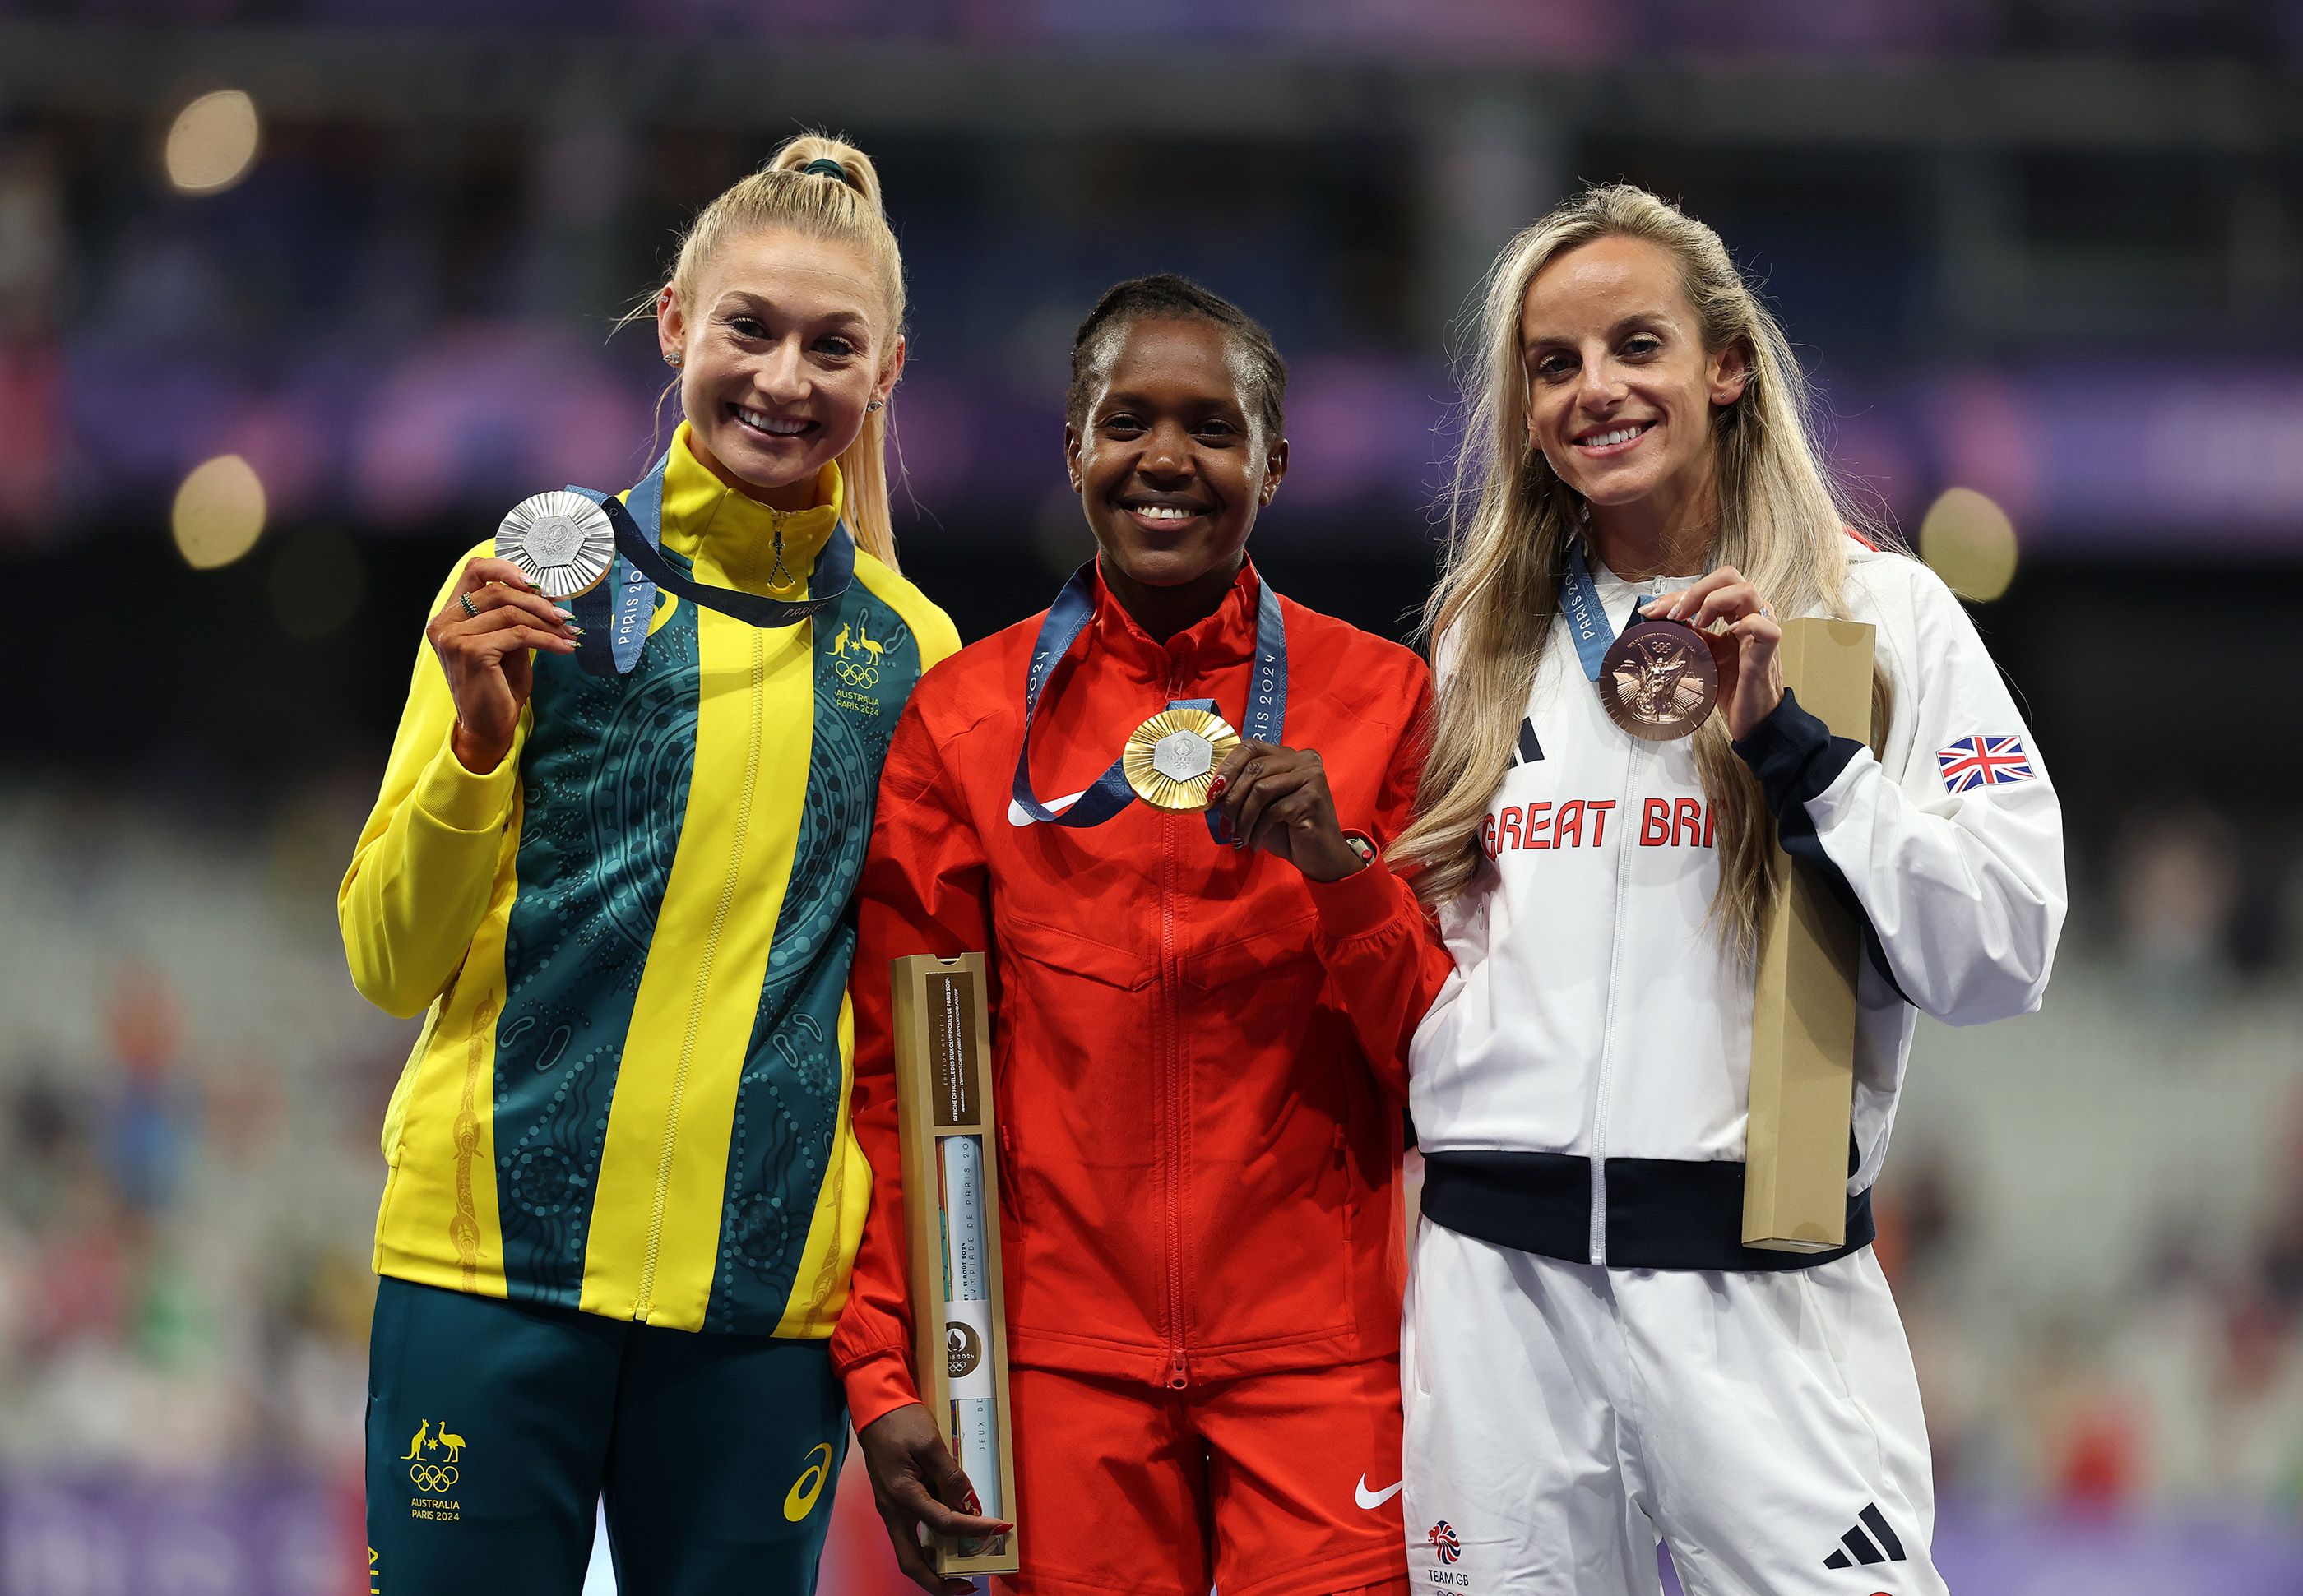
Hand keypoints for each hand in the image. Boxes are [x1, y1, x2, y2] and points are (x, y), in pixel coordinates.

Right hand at [423, 557, 581, 771]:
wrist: (487, 727)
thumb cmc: (497, 686)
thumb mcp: (506, 644)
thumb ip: (514, 617)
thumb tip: (547, 594)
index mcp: (449, 615)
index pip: (474, 571)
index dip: (507, 569)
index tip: (538, 584)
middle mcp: (444, 622)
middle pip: (498, 590)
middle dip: (538, 601)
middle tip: (566, 614)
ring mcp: (454, 637)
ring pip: (511, 612)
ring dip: (547, 621)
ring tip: (569, 632)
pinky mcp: (471, 651)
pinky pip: (518, 635)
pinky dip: (547, 639)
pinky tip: (564, 647)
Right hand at [856, 1403, 1011, 1594]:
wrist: (875, 1408)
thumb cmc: (901, 1421)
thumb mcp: (930, 1442)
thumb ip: (950, 1476)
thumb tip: (970, 1504)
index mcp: (903, 1496)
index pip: (945, 1523)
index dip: (975, 1528)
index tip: (1000, 1527)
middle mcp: (893, 1511)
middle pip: (912, 1563)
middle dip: (938, 1583)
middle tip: (967, 1587)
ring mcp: (891, 1509)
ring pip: (910, 1553)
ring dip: (933, 1568)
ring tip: (960, 1573)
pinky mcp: (894, 1502)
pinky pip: (912, 1535)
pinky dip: (930, 1546)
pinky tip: (949, 1542)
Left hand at [1206, 740, 1363, 880]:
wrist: (1319, 857)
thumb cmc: (1288, 831)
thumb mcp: (1261, 806)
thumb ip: (1242, 790)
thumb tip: (1212, 788)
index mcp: (1289, 755)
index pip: (1252, 746)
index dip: (1228, 766)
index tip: (1213, 791)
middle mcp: (1304, 759)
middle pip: (1254, 768)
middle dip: (1232, 799)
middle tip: (1225, 823)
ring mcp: (1311, 776)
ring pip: (1260, 788)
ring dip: (1243, 817)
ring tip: (1239, 836)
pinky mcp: (1312, 798)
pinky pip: (1273, 810)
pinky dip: (1258, 829)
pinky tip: (1255, 842)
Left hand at [1642, 564, 1781, 740]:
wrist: (1751, 717)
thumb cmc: (1730, 685)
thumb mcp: (1702, 653)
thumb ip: (1689, 634)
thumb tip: (1657, 620)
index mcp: (1735, 613)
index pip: (1709, 587)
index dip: (1677, 595)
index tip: (1651, 611)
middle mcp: (1751, 614)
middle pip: (1729, 576)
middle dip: (1696, 589)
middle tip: (1675, 614)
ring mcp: (1762, 629)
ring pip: (1747, 591)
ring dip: (1713, 601)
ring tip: (1697, 623)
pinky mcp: (1768, 651)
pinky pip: (1764, 625)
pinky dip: (1744, 624)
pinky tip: (1727, 634)